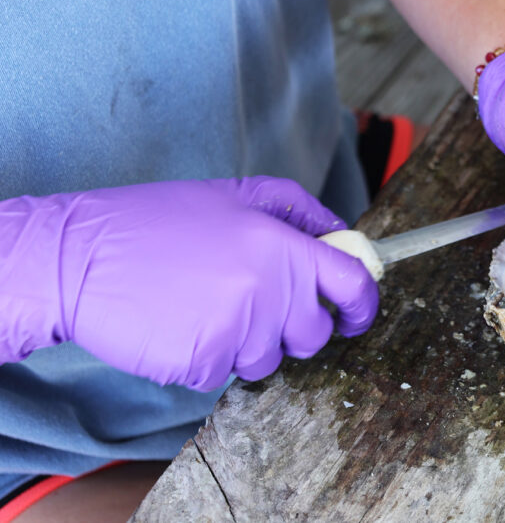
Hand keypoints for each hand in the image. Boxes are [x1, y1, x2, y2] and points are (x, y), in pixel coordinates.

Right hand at [0, 177, 378, 390]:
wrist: (77, 257)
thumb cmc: (153, 223)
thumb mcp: (230, 195)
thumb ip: (294, 212)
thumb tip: (341, 234)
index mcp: (280, 243)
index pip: (353, 284)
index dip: (363, 306)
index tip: (356, 314)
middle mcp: (268, 286)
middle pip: (314, 333)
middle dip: (294, 329)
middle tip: (253, 305)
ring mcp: (238, 326)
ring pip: (269, 359)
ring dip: (245, 343)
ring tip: (202, 305)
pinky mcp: (205, 360)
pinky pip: (225, 374)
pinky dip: (206, 358)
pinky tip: (178, 324)